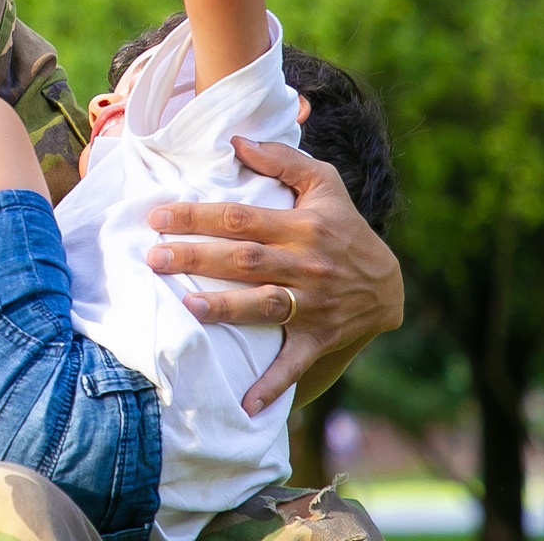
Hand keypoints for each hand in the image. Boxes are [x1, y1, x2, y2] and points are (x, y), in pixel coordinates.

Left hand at [146, 137, 403, 414]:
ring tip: (187, 306)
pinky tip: (243, 402)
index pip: (239, 217)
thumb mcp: (324, 184)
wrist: (389, 285)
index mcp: (301, 225)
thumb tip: (235, 141)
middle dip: (196, 258)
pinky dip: (271, 384)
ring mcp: (313, 304)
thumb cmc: (345, 226)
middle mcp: (306, 264)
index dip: (198, 217)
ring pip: (265, 305)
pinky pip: (293, 363)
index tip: (158, 218)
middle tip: (154, 258)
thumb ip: (281, 159)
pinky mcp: (319, 337)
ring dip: (226, 308)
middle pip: (243, 260)